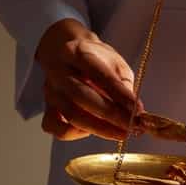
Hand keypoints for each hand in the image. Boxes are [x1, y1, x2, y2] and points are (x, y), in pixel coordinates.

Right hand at [34, 18, 142, 140]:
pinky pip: (55, 126)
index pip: (100, 75)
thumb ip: (123, 85)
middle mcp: (59, 71)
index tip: (138, 110)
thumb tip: (135, 113)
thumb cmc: (95, 59)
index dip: (120, 95)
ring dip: (99, 129)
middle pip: (83, 96)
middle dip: (111, 115)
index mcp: (77, 53)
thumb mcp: (114, 63)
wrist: (65, 52)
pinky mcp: (47, 106)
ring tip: (121, 133)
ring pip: (71, 114)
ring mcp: (51, 90)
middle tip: (132, 127)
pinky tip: (91, 130)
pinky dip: (74, 133)